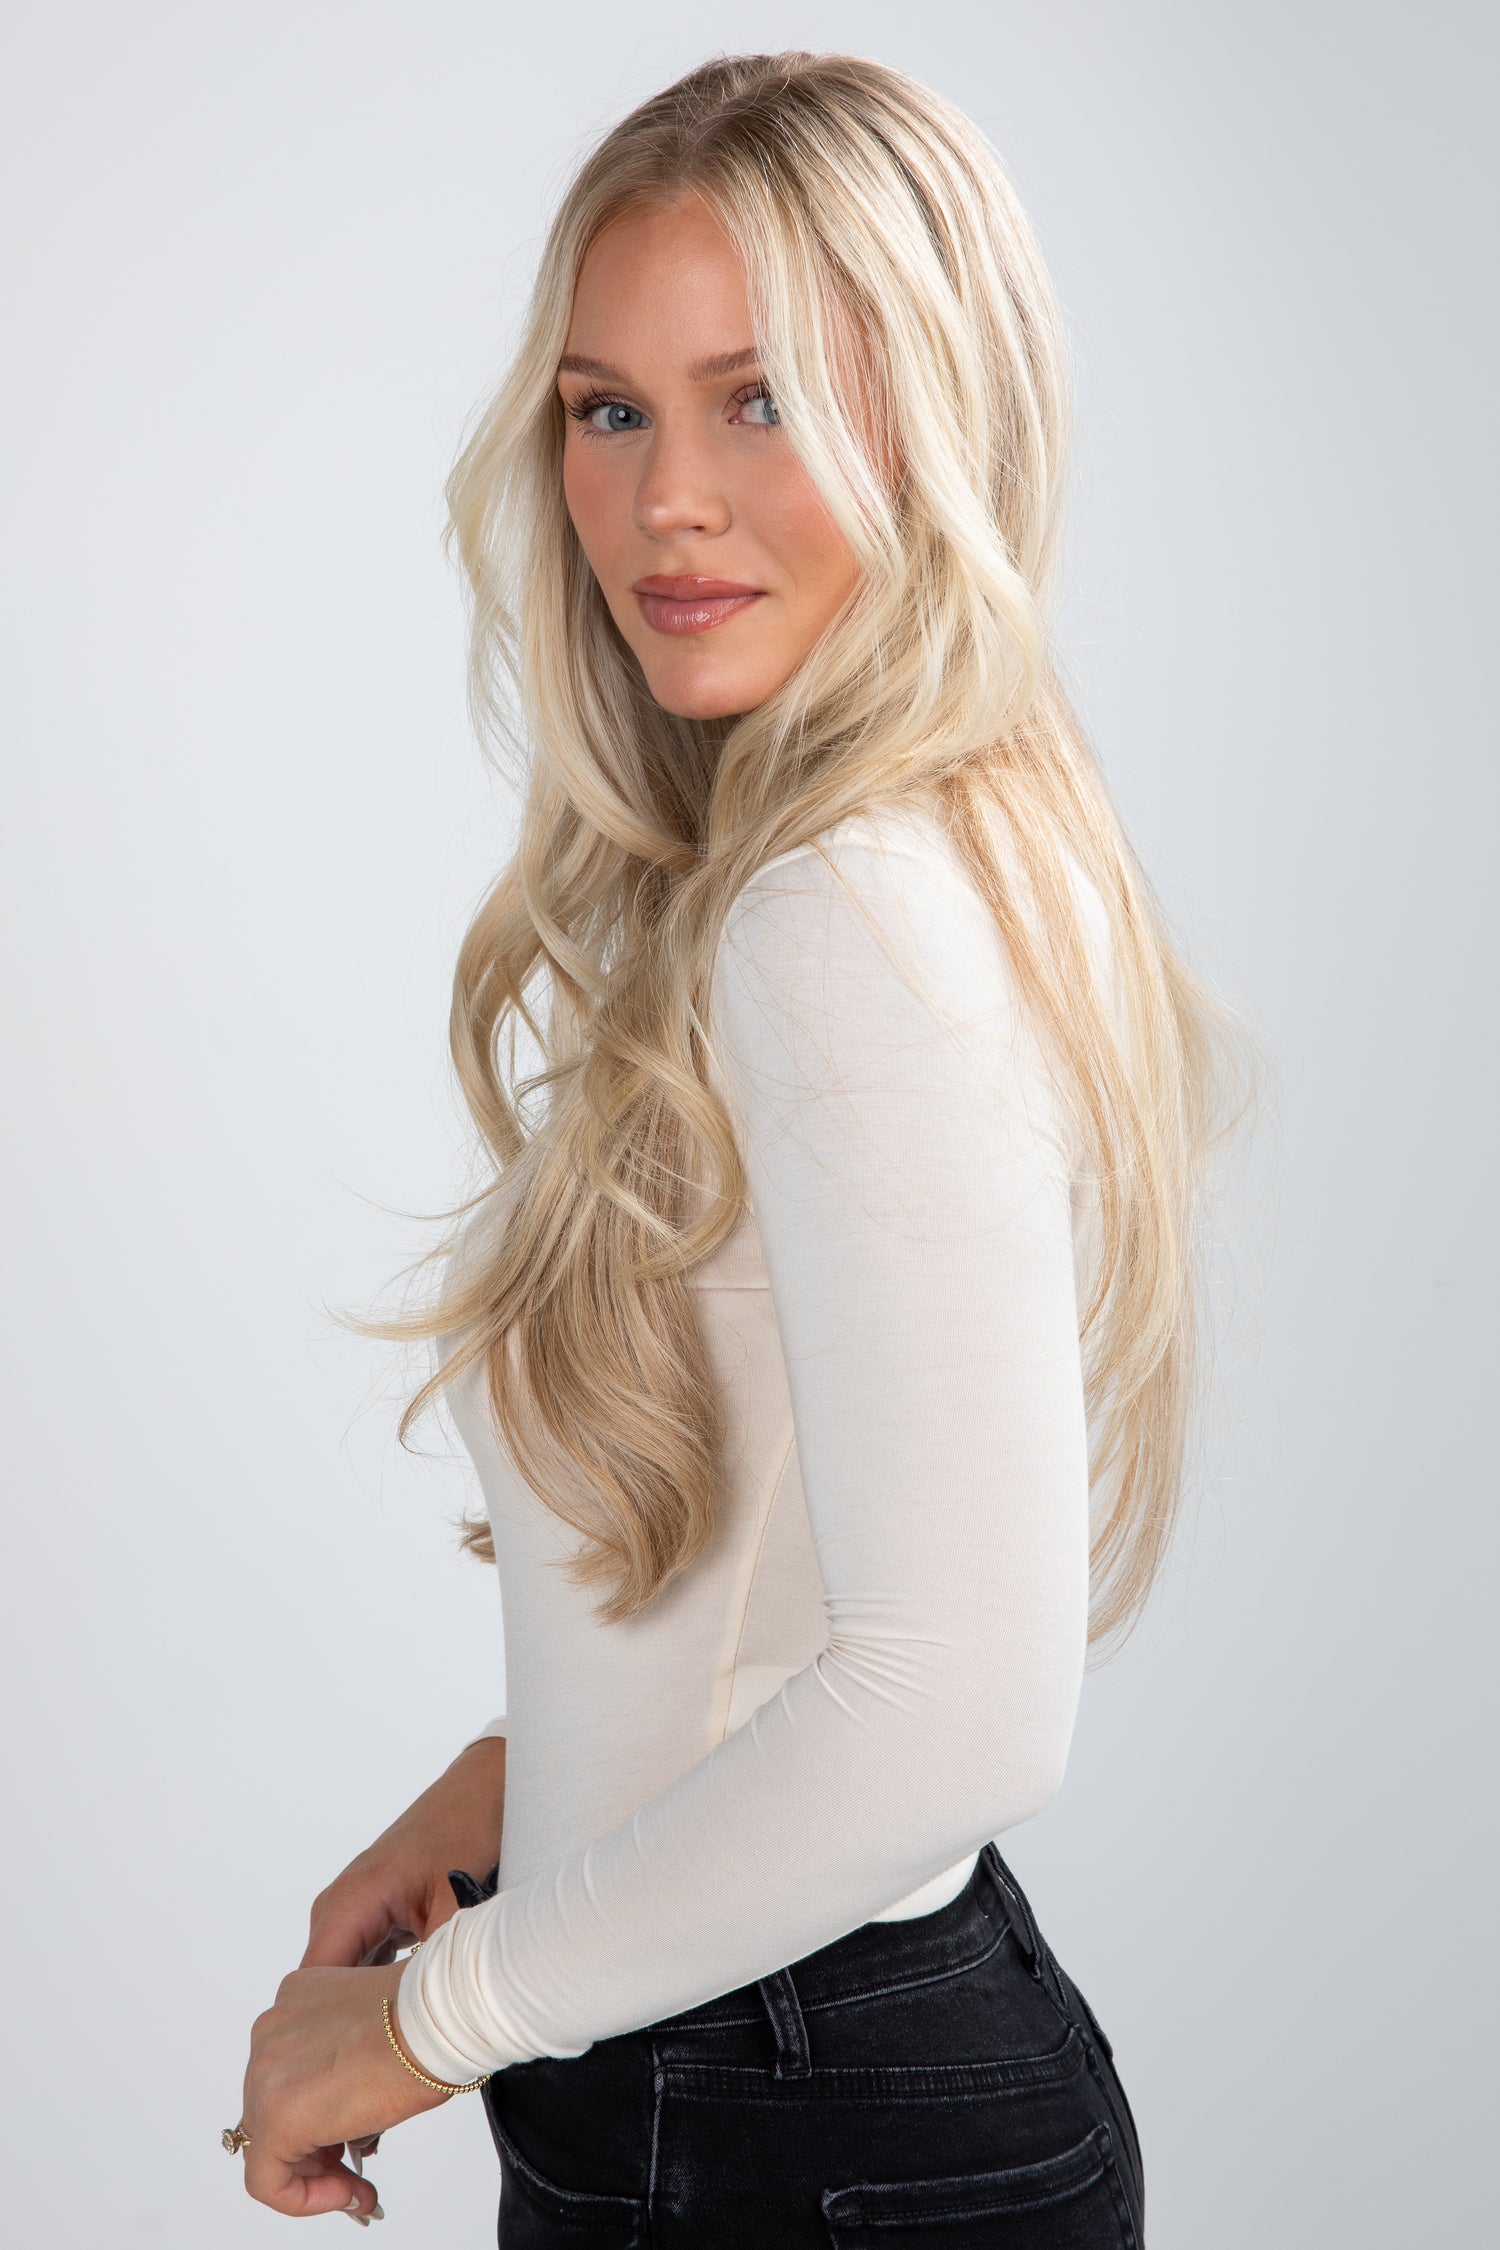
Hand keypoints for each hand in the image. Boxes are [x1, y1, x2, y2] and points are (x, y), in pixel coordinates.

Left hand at [240, 1957, 456, 2221]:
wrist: (432, 2023)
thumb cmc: (421, 2021)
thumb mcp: (371, 2031)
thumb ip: (343, 2062)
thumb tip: (346, 2109)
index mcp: (295, 2001)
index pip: (289, 2072)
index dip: (317, 2111)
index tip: (346, 2134)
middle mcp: (271, 2031)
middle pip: (274, 2108)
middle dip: (315, 2144)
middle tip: (351, 2165)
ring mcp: (265, 2073)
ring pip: (269, 2144)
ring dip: (314, 2171)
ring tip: (355, 2185)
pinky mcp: (274, 2118)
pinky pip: (266, 2180)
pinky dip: (301, 2198)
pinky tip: (346, 2192)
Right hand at [292, 1736, 504, 2167]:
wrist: (489, 1783)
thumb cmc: (469, 1831)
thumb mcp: (455, 1908)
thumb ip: (434, 1966)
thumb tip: (430, 2026)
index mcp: (344, 1909)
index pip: (311, 1998)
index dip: (320, 2053)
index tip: (338, 2103)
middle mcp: (340, 1910)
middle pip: (323, 1997)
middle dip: (338, 2050)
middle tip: (364, 2115)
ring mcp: (359, 1908)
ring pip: (347, 1985)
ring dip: (359, 2027)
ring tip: (379, 2089)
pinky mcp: (382, 1908)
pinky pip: (368, 1964)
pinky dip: (378, 2000)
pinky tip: (403, 2038)